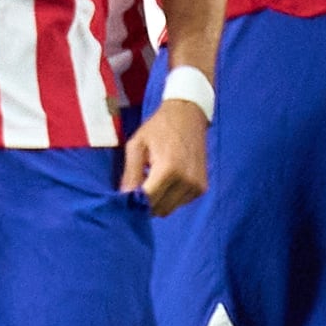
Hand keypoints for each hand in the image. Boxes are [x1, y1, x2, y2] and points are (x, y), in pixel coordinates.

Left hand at [120, 99, 208, 217]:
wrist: (188, 116)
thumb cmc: (159, 128)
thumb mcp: (137, 145)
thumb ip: (130, 174)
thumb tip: (124, 198)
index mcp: (168, 170)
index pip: (148, 201)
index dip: (134, 202)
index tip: (127, 195)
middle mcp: (186, 181)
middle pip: (159, 209)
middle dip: (146, 203)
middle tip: (140, 187)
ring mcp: (196, 186)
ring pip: (169, 209)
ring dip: (159, 201)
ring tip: (155, 180)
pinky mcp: (202, 187)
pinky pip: (180, 203)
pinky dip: (171, 197)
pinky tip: (168, 180)